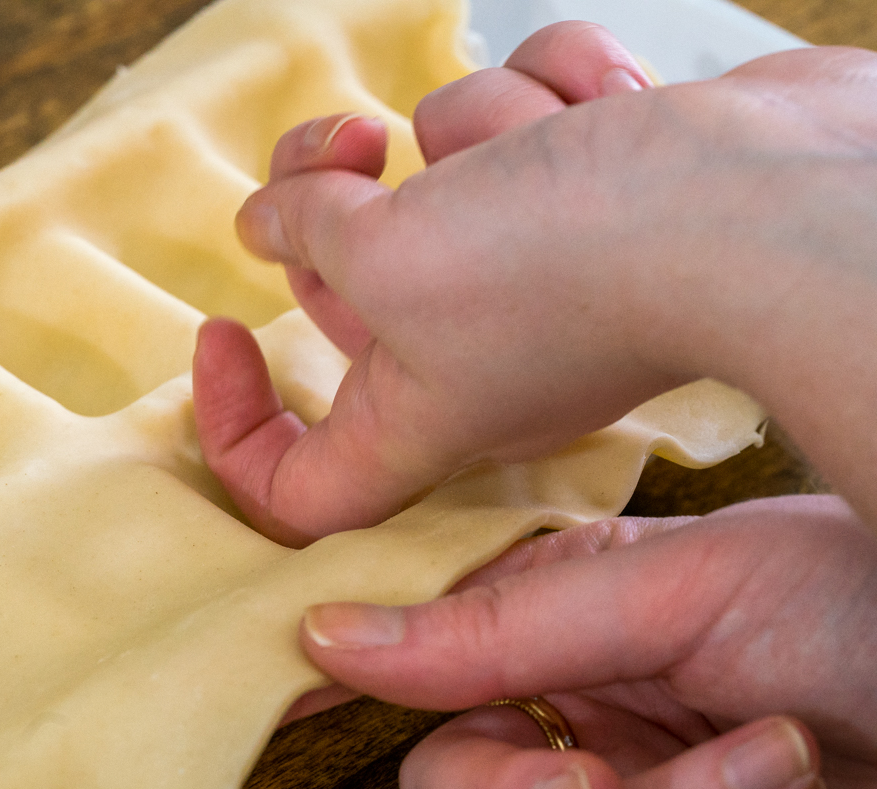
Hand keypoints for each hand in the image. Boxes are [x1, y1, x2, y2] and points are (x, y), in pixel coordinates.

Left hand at [193, 24, 876, 545]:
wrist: (773, 195)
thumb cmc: (582, 263)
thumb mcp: (391, 257)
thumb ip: (308, 232)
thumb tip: (268, 217)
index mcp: (415, 416)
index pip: (295, 484)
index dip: (234, 427)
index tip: (220, 332)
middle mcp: (473, 355)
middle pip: (341, 286)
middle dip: (327, 197)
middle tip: (348, 149)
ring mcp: (536, 270)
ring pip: (436, 171)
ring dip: (475, 131)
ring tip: (538, 148)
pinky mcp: (592, 191)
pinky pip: (524, 119)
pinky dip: (557, 98)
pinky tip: (607, 111)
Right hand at [301, 495, 876, 788]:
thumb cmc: (853, 598)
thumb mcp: (675, 586)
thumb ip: (501, 623)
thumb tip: (327, 634)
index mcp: (555, 628)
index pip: (417, 673)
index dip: (364, 685)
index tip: (316, 690)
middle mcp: (579, 720)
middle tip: (612, 784)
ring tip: (779, 753)